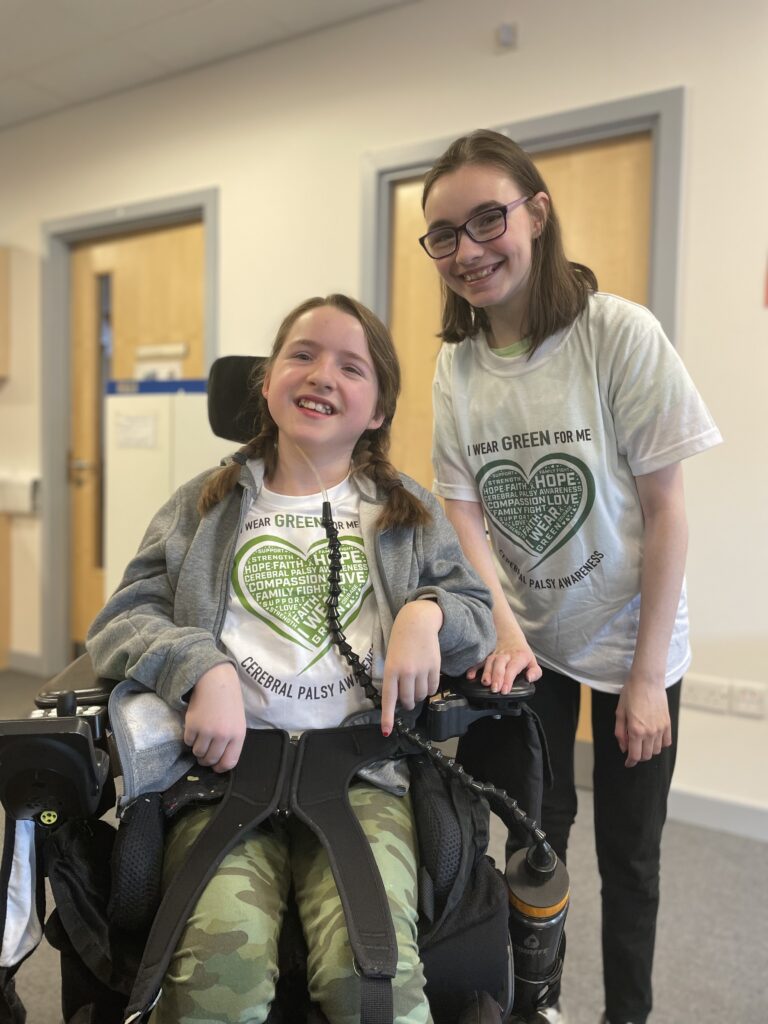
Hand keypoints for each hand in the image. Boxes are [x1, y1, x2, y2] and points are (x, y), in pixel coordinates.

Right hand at [184, 663, 245, 771]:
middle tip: (203, 754)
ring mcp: (207, 732)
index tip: (215, 766)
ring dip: (197, 749)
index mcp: (238, 735)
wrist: (215, 681)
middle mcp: (223, 736)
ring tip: (200, 738)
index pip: (229, 762)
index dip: (220, 767)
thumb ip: (232, 740)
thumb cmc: (228, 700)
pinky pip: (188, 742)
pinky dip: (190, 738)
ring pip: (198, 753)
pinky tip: (195, 727)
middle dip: (206, 760)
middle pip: (211, 760)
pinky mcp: (192, 726)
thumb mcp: (237, 721)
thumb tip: (221, 759)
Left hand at [380, 601, 442, 735]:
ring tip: (416, 683)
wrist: (417, 622)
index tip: (386, 731)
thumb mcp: (391, 658)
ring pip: (421, 695)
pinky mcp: (435, 667)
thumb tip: (400, 700)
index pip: (389, 699)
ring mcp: (421, 670)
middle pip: (407, 700)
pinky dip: (430, 689)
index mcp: (390, 670)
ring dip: (418, 695)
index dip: (388, 717)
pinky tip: (426, 680)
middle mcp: (406, 672)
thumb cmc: (400, 641)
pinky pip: (433, 688)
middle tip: (406, 698)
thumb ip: (394, 678)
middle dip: (407, 703)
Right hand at [467, 630, 541, 692]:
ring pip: (489, 662)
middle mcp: (505, 655)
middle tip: (494, 689)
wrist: (509, 635)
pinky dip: (473, 667)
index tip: (505, 690)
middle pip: (500, 665)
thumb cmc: (521, 653)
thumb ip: (535, 672)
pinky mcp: (486, 655)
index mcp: (518, 657)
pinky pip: (479, 661)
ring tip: (485, 683)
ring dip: (486, 673)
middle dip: (497, 677)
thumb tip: (529, 679)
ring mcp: (494, 655)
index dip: (508, 679)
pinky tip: (470, 675)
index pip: (513, 668)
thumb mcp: (532, 661)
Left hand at [615, 674, 671, 767]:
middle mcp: (650, 732)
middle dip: (638, 756)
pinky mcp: (668, 723)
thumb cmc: (631, 693)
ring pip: (656, 750)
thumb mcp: (619, 712)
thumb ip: (620, 732)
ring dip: (649, 750)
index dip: (630, 762)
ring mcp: (661, 728)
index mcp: (635, 730)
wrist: (647, 680)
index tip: (627, 763)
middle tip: (632, 750)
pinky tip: (653, 738)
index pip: (635, 755)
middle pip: (646, 755)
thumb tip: (623, 747)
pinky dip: (660, 744)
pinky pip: (666, 742)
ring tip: (642, 742)